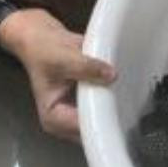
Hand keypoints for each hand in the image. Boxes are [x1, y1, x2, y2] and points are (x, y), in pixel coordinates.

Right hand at [0, 7, 115, 141]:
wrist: (39, 35)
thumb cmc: (42, 50)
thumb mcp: (64, 57)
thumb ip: (87, 68)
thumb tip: (111, 75)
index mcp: (53, 118)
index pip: (82, 130)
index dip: (100, 122)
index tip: (119, 112)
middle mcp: (64, 121)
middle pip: (94, 130)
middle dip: (109, 117)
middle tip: (128, 103)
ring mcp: (75, 113)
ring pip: (101, 121)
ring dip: (113, 109)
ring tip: (127, 96)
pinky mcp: (86, 103)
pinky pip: (103, 108)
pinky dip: (112, 100)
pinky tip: (122, 90)